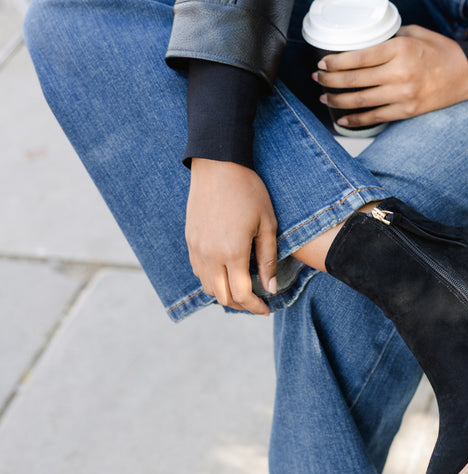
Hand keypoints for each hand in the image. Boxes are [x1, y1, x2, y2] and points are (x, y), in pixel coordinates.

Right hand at [186, 159, 277, 314]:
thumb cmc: (248, 190)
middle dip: (241, 305)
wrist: (218, 164)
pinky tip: (226, 273)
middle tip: (256, 301)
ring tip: (242, 289)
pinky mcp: (190, 240)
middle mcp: (210, 255)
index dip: (255, 307)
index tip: (266, 309)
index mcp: (232, 252)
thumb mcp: (267, 223)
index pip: (242, 295)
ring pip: (208, 287)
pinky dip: (212, 280)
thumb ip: (267, 259)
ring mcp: (196, 248)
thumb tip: (270, 288)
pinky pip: (199, 271)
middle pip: (222, 297)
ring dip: (225, 294)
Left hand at [313, 25, 467, 128]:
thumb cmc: (441, 50)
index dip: (335, 63)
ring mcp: (402, 95)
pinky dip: (355, 119)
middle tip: (317, 79)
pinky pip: (374, 118)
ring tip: (324, 97)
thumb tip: (364, 41)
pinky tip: (342, 118)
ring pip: (360, 101)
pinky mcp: (406, 111)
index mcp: (399, 50)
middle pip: (354, 80)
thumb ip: (389, 37)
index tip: (322, 63)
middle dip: (329, 81)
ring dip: (337, 100)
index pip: (358, 58)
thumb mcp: (415, 33)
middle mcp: (399, 74)